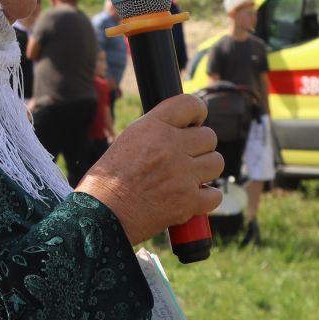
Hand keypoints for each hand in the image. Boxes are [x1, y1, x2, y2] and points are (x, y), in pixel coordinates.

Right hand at [76, 94, 221, 245]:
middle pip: (209, 137)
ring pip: (216, 162)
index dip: (197, 113)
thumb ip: (157, 130)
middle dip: (199, 148)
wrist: (102, 214)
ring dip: (205, 171)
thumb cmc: (108, 179)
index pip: (191, 104)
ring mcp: (182, 174)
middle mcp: (170, 146)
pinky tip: (191, 198)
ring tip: (187, 178)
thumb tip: (184, 128)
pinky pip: (215, 194)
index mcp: (153, 127)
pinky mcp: (188, 201)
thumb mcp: (128, 139)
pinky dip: (206, 198)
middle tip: (184, 159)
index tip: (194, 124)